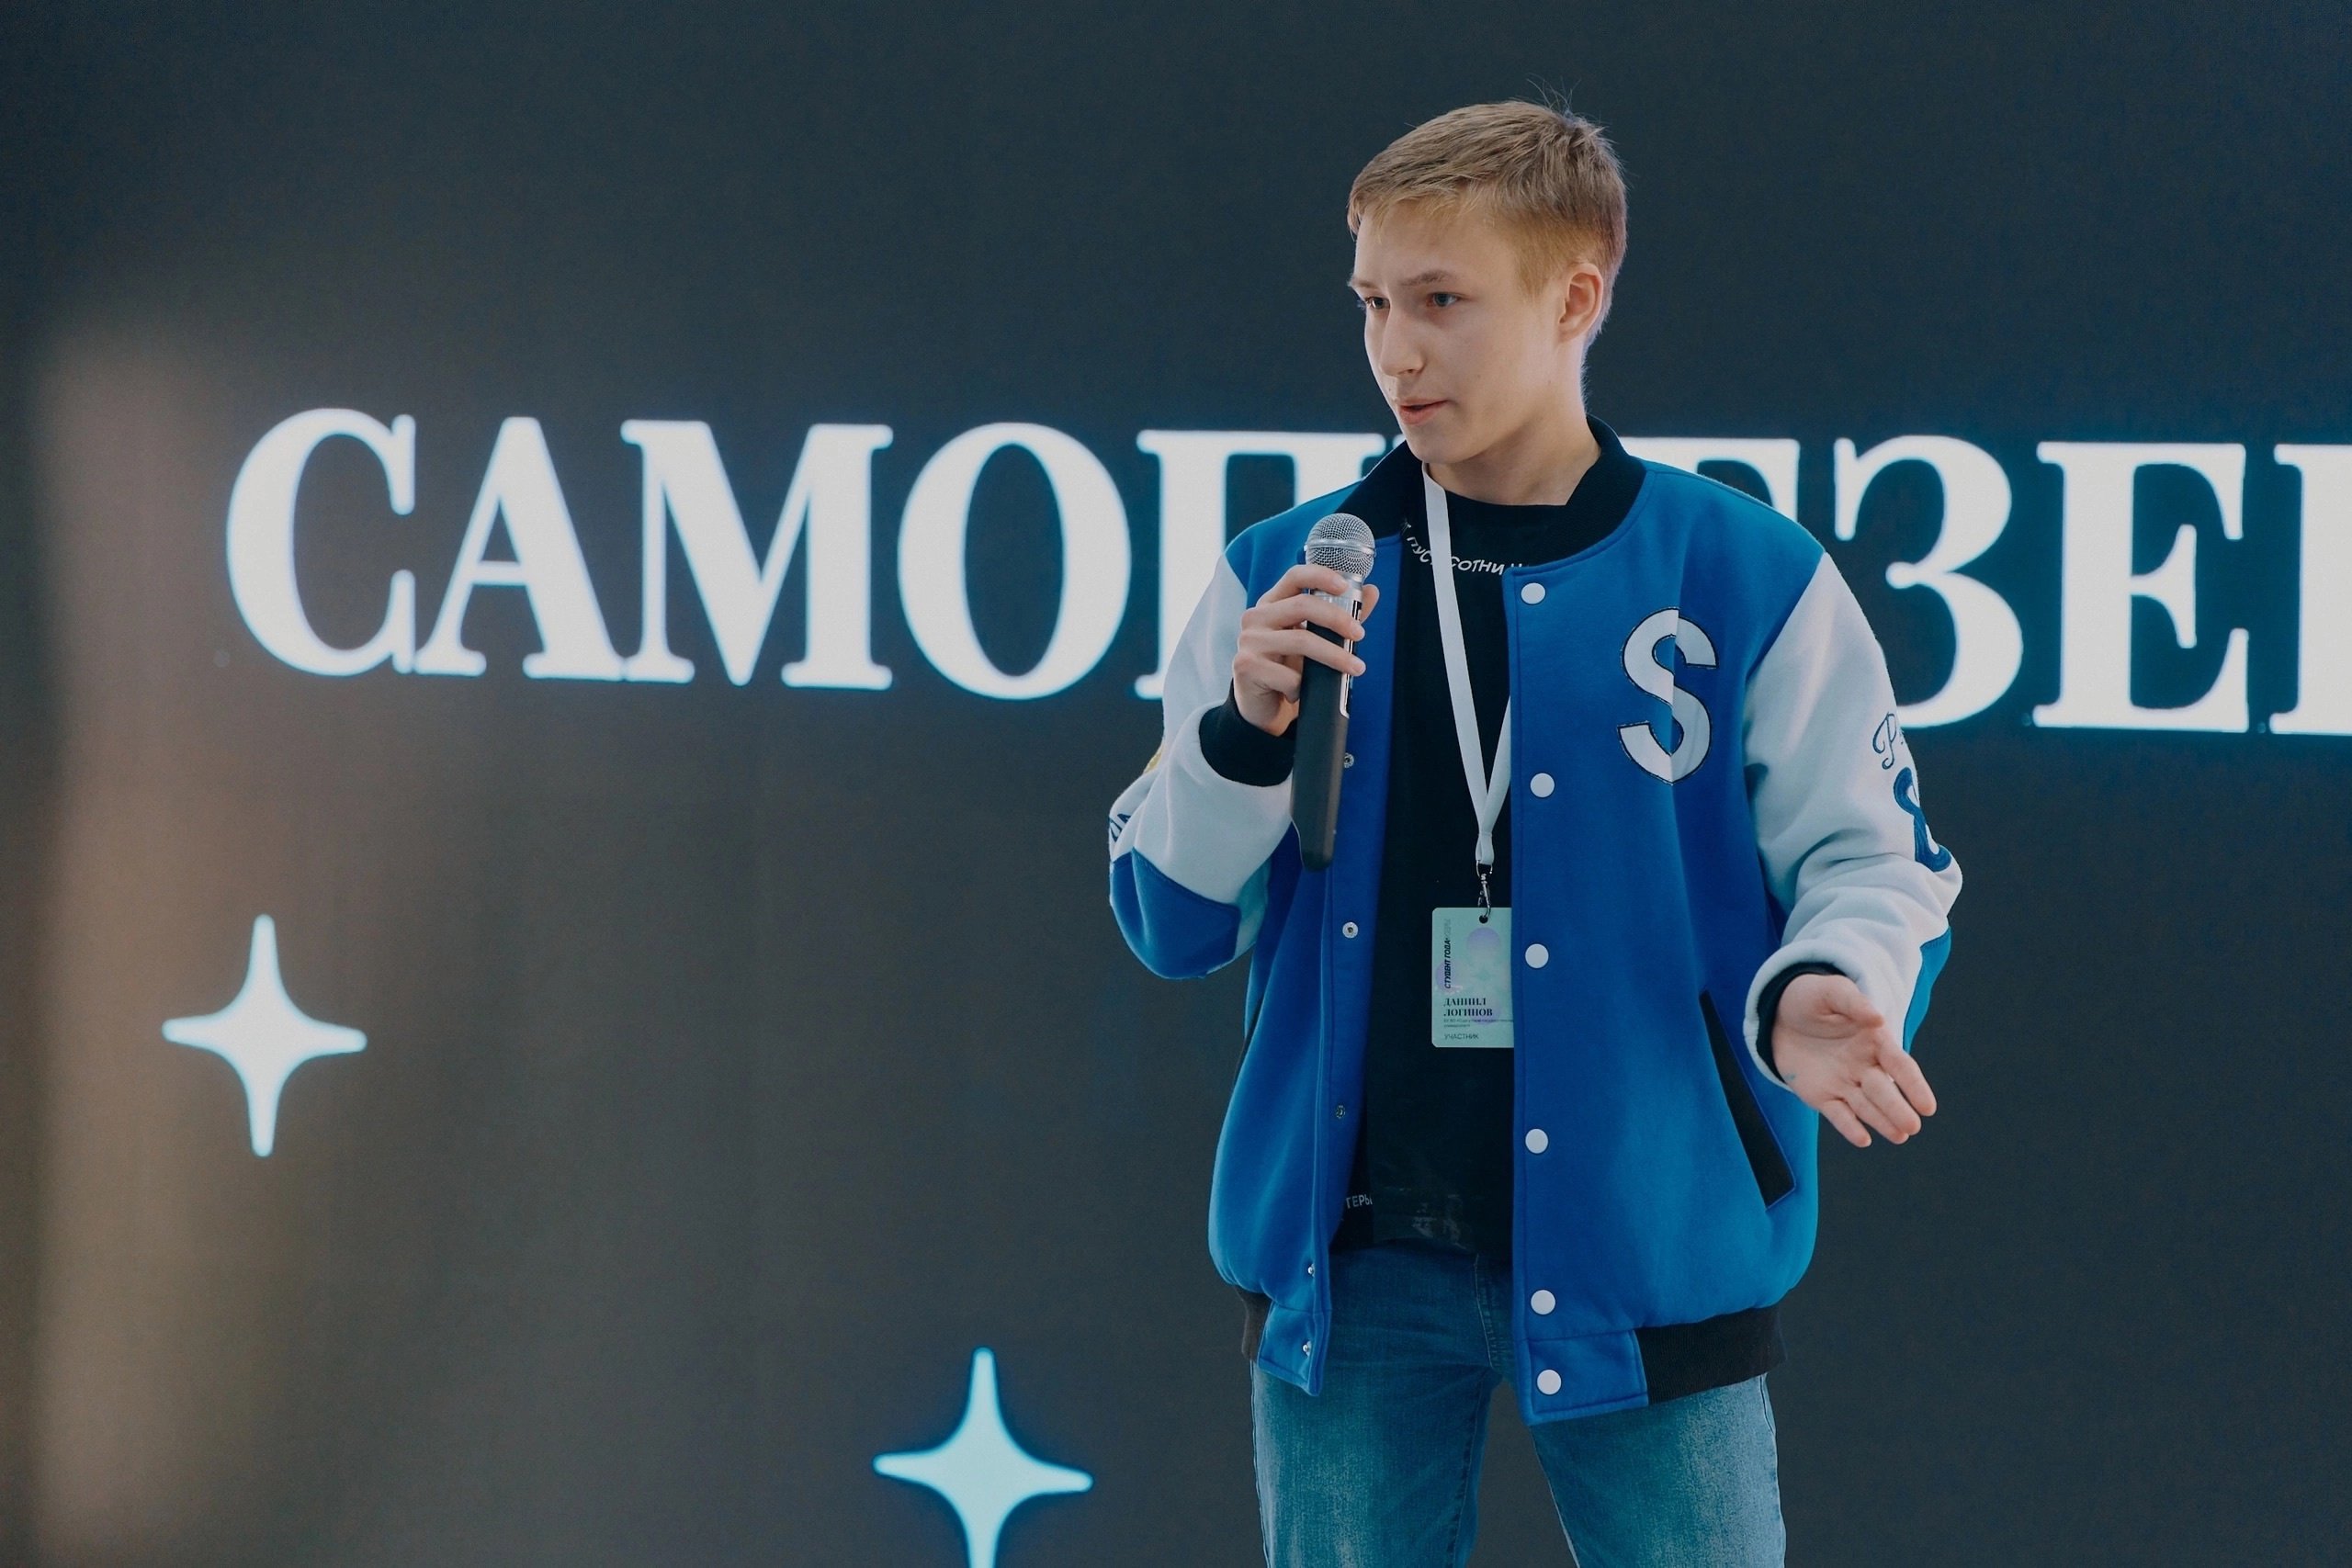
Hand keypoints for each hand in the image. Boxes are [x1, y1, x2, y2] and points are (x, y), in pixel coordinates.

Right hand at [1232, 564, 1381, 735]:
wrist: (1263, 707)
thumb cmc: (1288, 668)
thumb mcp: (1314, 640)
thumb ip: (1340, 616)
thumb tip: (1372, 593)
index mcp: (1272, 604)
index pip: (1294, 576)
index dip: (1320, 575)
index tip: (1344, 586)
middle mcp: (1256, 617)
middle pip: (1302, 605)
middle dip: (1337, 619)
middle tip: (1359, 634)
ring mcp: (1249, 641)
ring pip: (1301, 640)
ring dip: (1334, 656)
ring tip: (1355, 668)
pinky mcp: (1246, 666)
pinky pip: (1288, 675)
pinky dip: (1303, 686)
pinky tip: (1302, 692)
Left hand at [1770, 973, 1937, 1147]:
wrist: (1778, 1014)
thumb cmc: (1813, 998)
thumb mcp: (1832, 992)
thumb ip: (1853, 1003)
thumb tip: (1877, 1019)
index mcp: (1876, 1041)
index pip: (1900, 1065)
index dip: (1914, 1085)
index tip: (1927, 1107)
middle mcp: (1865, 1067)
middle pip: (1885, 1090)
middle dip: (1898, 1108)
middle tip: (1912, 1127)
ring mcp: (1844, 1083)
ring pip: (1866, 1106)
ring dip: (1882, 1122)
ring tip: (1899, 1136)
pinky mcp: (1821, 1096)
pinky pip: (1837, 1114)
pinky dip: (1849, 1127)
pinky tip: (1862, 1140)